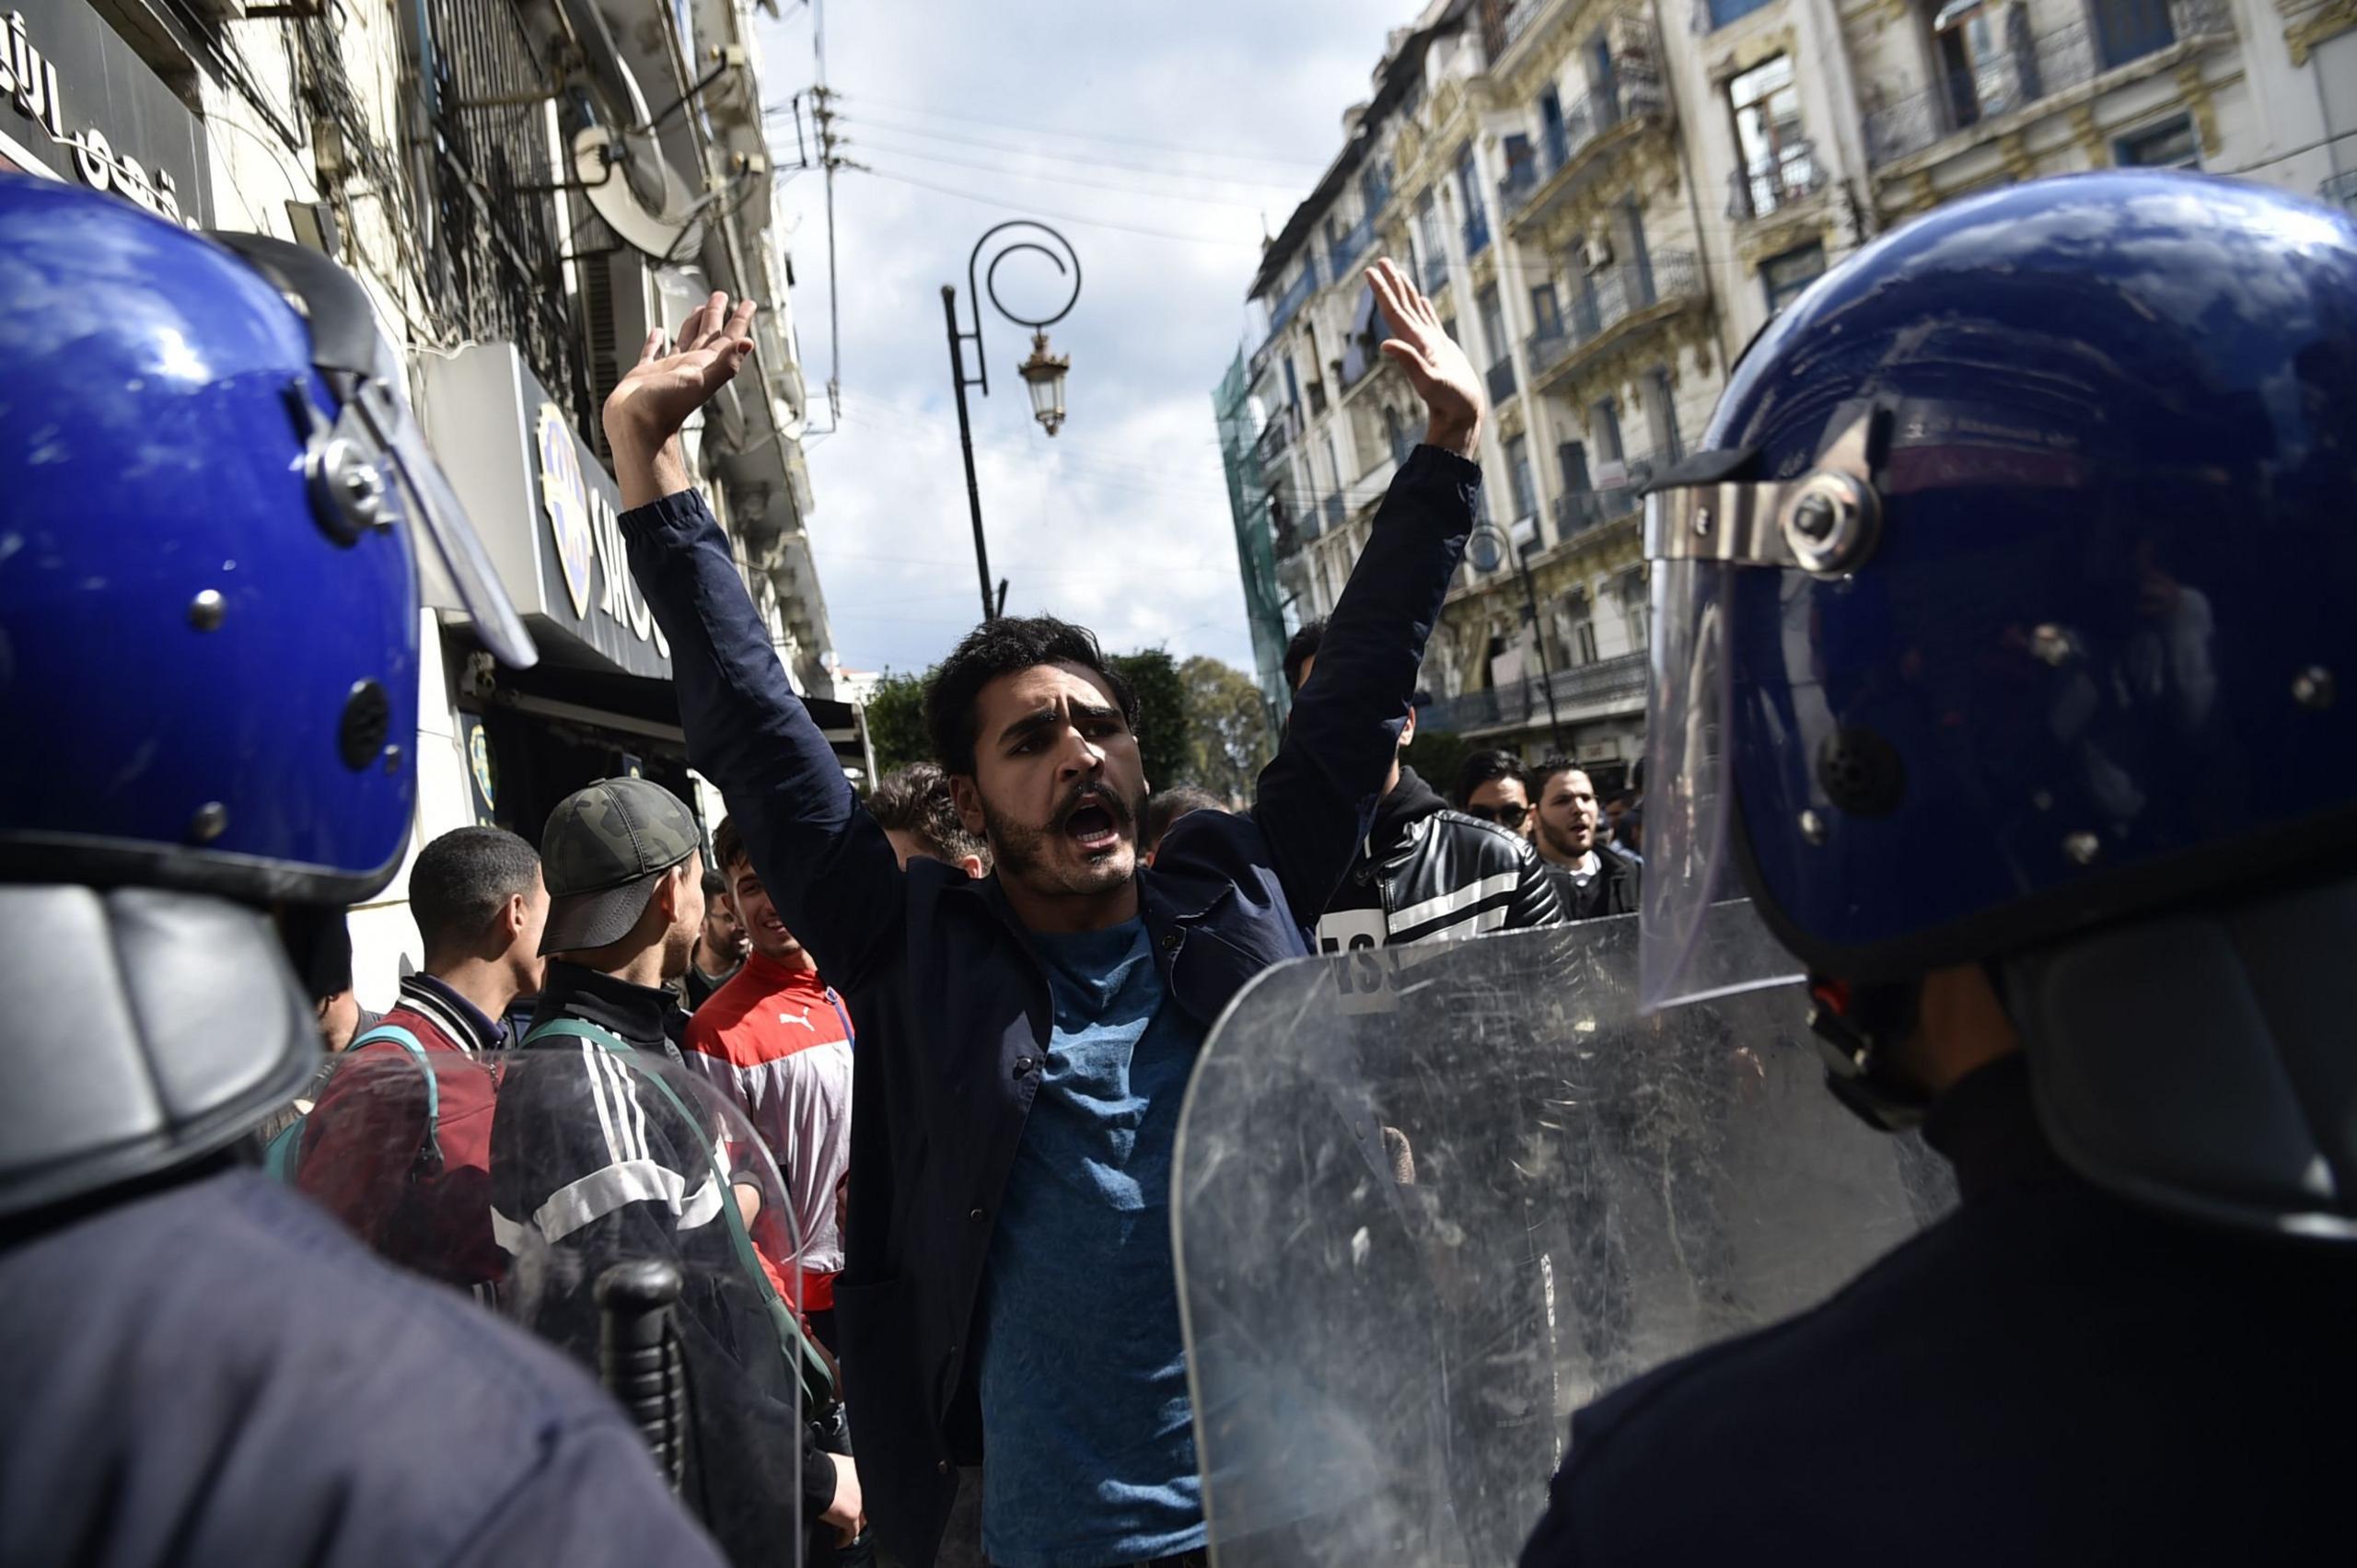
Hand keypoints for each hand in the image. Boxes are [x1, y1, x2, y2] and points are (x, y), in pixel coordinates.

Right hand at [602, 291, 756, 506]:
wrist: (635, 427)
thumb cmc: (664, 409)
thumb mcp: (700, 381)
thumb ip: (725, 363)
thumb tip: (748, 343)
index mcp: (704, 367)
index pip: (728, 339)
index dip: (739, 320)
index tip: (748, 304)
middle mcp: (689, 367)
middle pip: (708, 335)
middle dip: (715, 315)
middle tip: (721, 296)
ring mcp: (668, 371)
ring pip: (684, 341)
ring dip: (692, 325)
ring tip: (697, 309)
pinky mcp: (646, 375)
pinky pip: (653, 353)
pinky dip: (656, 341)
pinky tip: (658, 332)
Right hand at [821, 1453, 863, 1545]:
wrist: (816, 1477)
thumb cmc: (821, 1467)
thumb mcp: (835, 1463)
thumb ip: (842, 1471)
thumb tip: (835, 1474)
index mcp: (862, 1470)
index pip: (866, 1487)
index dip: (859, 1495)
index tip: (852, 1500)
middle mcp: (866, 1487)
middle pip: (867, 1504)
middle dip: (859, 1510)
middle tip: (848, 1515)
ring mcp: (861, 1503)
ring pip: (862, 1520)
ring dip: (853, 1525)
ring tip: (844, 1530)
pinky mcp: (852, 1517)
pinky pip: (851, 1534)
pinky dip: (844, 1539)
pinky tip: (839, 1541)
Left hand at [1366, 257, 1482, 459]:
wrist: (1463, 417)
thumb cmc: (1449, 402)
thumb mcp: (1429, 383)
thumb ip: (1408, 362)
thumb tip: (1384, 344)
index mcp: (1415, 343)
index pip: (1393, 311)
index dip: (1381, 290)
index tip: (1369, 271)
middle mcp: (1419, 341)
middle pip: (1401, 306)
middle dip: (1390, 283)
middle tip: (1380, 260)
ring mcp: (1431, 344)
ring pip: (1414, 310)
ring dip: (1405, 291)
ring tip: (1397, 271)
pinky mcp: (1443, 350)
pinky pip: (1431, 322)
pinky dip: (1424, 308)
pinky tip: (1420, 300)